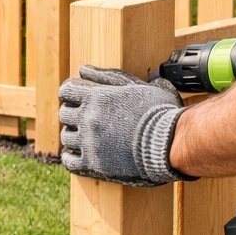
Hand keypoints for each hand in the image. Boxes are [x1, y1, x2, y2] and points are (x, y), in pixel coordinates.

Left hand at [58, 66, 190, 185]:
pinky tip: (78, 155)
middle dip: (73, 114)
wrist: (172, 143)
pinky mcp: (93, 165)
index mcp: (97, 97)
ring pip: (66, 138)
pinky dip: (71, 157)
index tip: (79, 98)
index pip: (66, 90)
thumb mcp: (137, 86)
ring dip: (74, 136)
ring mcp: (89, 143)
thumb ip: (109, 77)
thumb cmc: (160, 112)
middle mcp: (89, 119)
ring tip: (87, 137)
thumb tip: (83, 69)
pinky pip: (69, 161)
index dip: (72, 93)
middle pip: (64, 114)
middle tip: (86, 119)